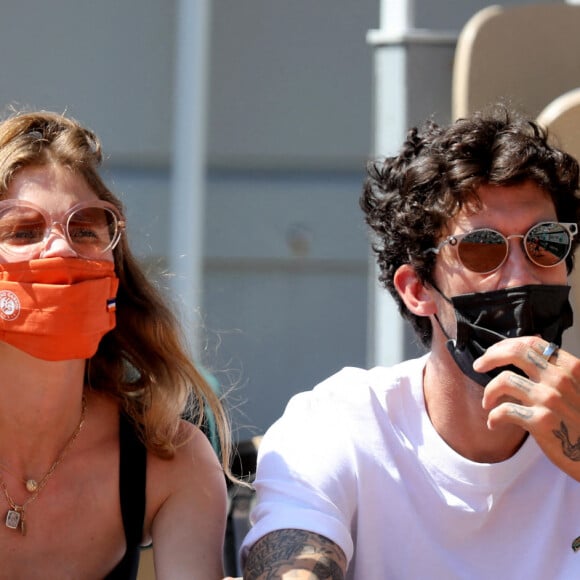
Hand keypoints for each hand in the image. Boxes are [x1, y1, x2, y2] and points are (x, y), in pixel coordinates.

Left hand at [474, 336, 579, 480]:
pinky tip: (493, 423)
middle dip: (490, 357)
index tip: (493, 352)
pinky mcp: (541, 421)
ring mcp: (550, 399)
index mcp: (570, 367)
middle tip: (478, 366)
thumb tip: (529, 346)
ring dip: (488, 392)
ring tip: (487, 403)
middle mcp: (560, 379)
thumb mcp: (578, 387)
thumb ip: (555, 370)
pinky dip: (493, 417)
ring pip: (504, 381)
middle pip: (516, 353)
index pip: (532, 343)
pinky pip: (504, 411)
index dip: (506, 345)